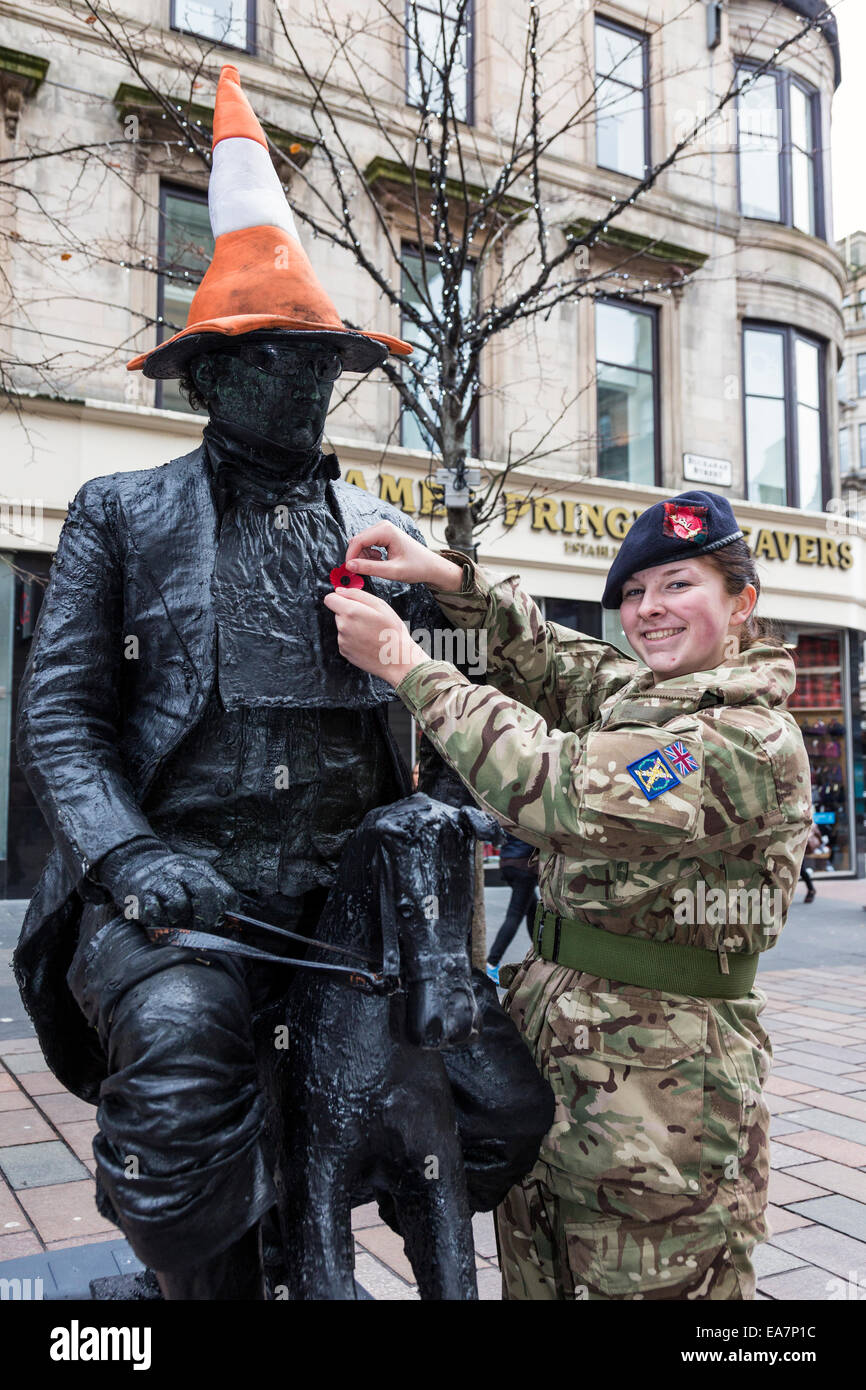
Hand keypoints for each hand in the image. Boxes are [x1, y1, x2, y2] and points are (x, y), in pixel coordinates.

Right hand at [97, 837, 239, 941]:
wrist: (132, 863)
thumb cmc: (170, 881)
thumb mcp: (194, 880)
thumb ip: (212, 896)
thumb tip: (231, 927)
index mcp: (201, 868)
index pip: (224, 892)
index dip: (226, 915)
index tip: (223, 930)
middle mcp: (182, 870)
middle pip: (204, 893)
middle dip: (207, 919)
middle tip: (203, 934)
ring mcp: (161, 879)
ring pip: (179, 904)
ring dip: (180, 922)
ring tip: (177, 927)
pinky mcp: (141, 892)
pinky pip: (154, 912)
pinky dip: (159, 924)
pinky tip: (160, 925)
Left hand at [322, 586, 429, 686]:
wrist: (396, 660)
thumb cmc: (392, 633)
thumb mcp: (381, 605)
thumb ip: (357, 594)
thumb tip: (340, 590)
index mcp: (351, 612)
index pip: (330, 598)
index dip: (339, 598)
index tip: (349, 601)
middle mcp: (343, 626)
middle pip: (338, 613)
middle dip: (350, 613)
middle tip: (369, 620)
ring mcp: (342, 641)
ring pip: (343, 627)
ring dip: (353, 627)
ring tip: (371, 633)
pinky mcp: (344, 651)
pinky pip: (345, 640)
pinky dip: (354, 639)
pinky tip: (367, 642)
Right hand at [343, 522, 462, 591]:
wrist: (431, 566)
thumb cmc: (418, 567)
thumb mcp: (392, 571)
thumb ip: (370, 568)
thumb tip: (349, 566)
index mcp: (386, 530)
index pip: (358, 541)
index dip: (350, 556)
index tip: (349, 570)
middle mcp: (383, 526)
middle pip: (358, 541)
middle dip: (357, 557)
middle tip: (363, 572)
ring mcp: (383, 530)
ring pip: (361, 544)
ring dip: (363, 558)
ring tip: (377, 567)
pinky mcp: (383, 536)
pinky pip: (367, 545)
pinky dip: (369, 556)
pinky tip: (380, 563)